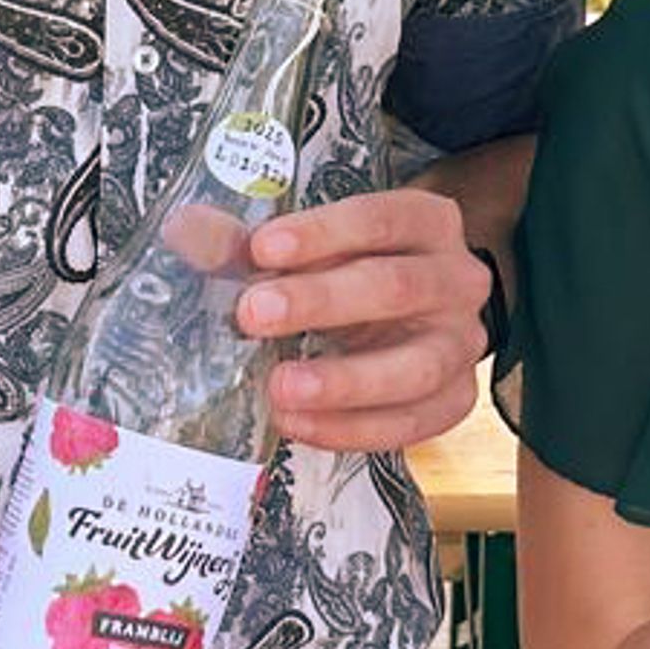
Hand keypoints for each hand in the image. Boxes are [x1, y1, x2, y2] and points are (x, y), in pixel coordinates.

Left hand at [237, 185, 489, 451]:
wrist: (408, 315)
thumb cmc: (350, 270)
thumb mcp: (309, 246)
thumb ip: (250, 243)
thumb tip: (187, 232)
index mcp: (427, 223)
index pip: (381, 219)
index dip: (322, 233)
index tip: (262, 248)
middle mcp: (458, 279)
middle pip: (397, 288)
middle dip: (321, 302)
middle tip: (254, 314)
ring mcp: (462, 344)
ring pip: (416, 367)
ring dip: (343, 381)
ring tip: (279, 387)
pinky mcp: (455, 399)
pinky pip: (412, 423)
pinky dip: (352, 429)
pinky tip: (298, 423)